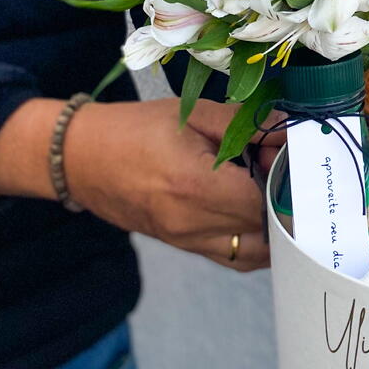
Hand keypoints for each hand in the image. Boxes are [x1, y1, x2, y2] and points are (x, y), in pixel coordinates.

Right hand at [64, 98, 282, 271]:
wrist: (81, 157)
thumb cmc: (136, 129)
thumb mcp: (195, 114)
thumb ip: (246, 124)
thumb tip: (287, 129)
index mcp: (196, 188)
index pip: (264, 200)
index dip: (282, 176)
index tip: (280, 150)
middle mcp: (193, 225)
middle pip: (263, 228)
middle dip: (281, 198)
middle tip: (277, 164)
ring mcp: (186, 241)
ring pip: (251, 252)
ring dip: (273, 225)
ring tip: (270, 186)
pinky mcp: (182, 246)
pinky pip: (231, 255)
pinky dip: (253, 239)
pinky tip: (258, 208)